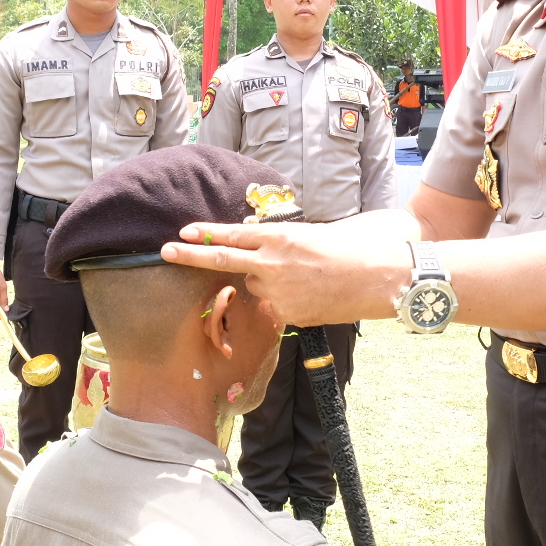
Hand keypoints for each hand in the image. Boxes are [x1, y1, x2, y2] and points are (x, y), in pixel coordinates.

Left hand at [161, 221, 409, 325]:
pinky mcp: (289, 313)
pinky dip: (289, 302)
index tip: (182, 232)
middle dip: (190, 255)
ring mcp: (279, 289)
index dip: (205, 233)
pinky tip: (314, 295)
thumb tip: (263, 247)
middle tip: (164, 250)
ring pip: (258, 286)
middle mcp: (273, 261)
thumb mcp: (314, 235)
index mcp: (280, 236)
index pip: (233, 234)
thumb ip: (283, 242)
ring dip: (270, 282)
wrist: (381, 277)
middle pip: (222, 259)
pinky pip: (277, 307)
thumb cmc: (356, 249)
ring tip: (307, 277)